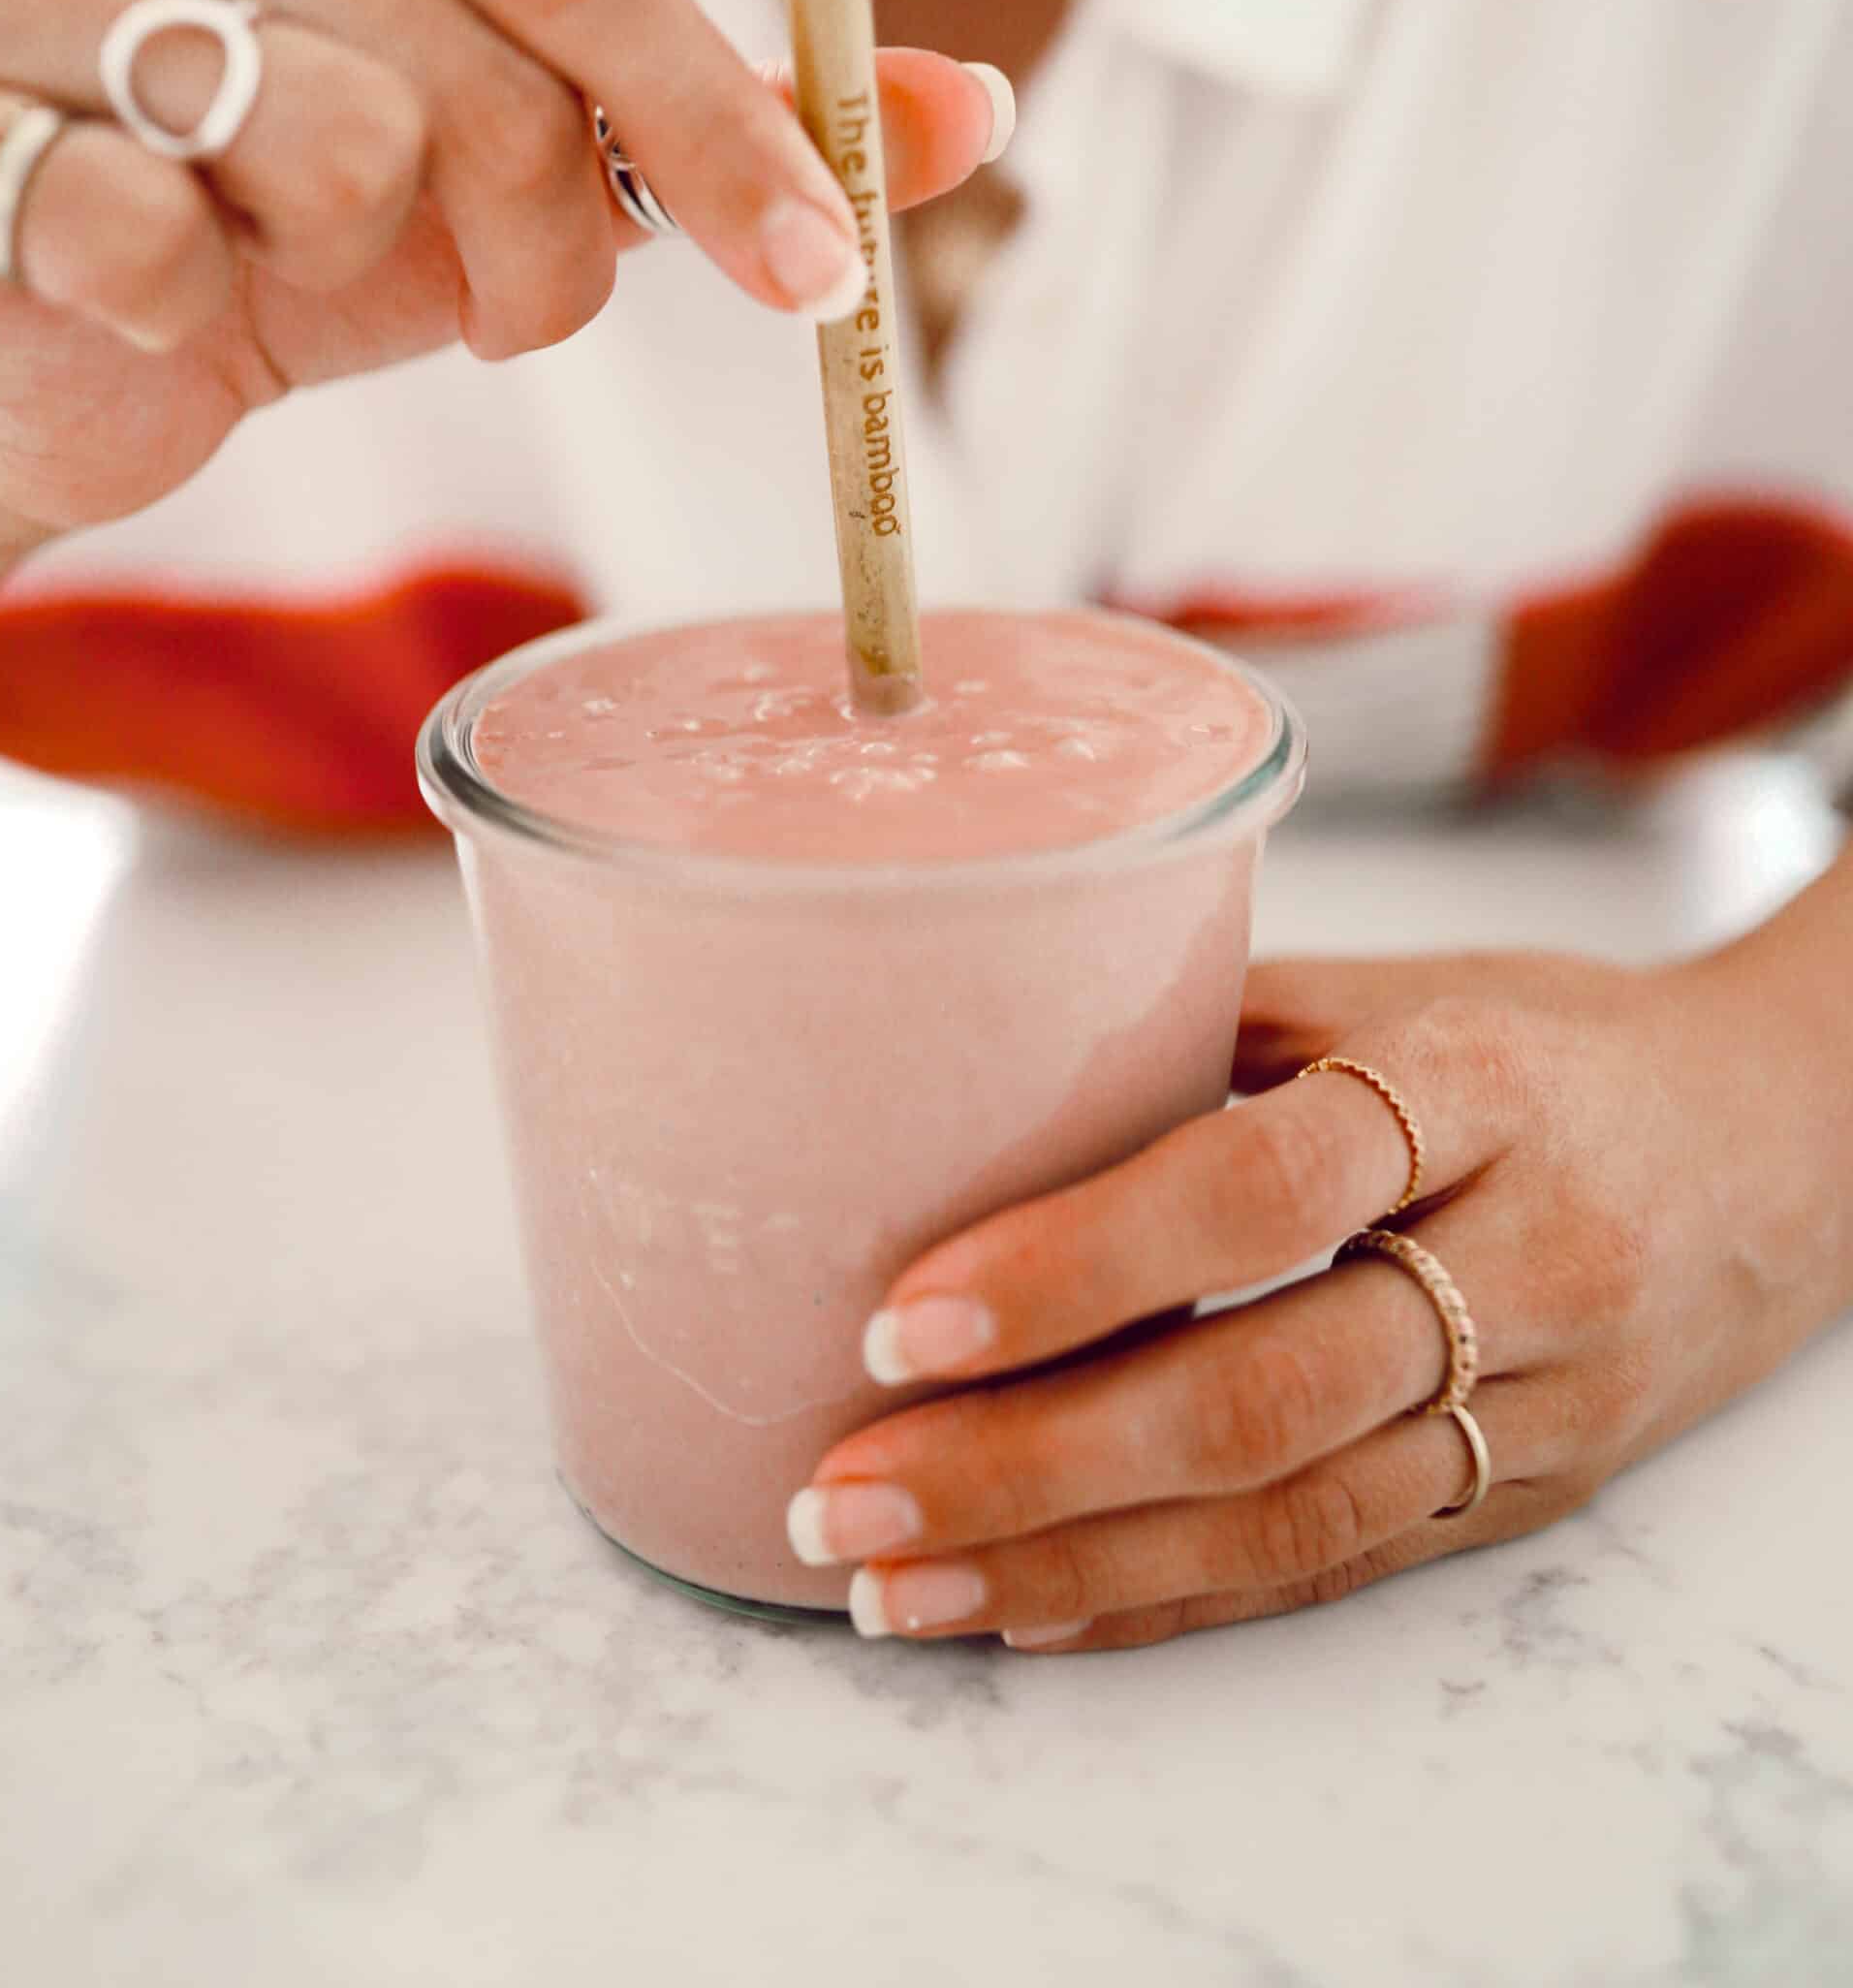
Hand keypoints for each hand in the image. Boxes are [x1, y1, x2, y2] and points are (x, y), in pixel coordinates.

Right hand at [0, 0, 999, 537]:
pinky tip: (150, 297)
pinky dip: (187, 313)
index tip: (823, 275)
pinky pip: (148, 233)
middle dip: (542, 254)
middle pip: (483, 74)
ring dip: (368, 285)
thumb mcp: (542, 170)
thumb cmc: (318, 234)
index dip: (722, 129)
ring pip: (334, 151)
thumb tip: (966, 116)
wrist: (85, 351)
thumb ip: (729, 124)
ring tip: (293, 278)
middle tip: (501, 313)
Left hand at [786, 909, 1852, 1649]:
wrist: (1796, 1147)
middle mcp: (1526, 1263)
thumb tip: (983, 1063)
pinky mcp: (1530, 1500)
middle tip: (844, 1489)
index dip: (1079, 1264)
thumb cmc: (1565, 1042)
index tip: (904, 1314)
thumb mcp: (1412, 990)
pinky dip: (1169, 1600)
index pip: (1264, 1189)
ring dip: (1068, 1566)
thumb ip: (1220, 1026)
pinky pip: (1333, 1568)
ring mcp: (1542, 1407)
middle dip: (1028, 1465)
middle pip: (1260, 1397)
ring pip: (1286, 1520)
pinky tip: (1028, 1613)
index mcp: (1480, 1092)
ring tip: (892, 1583)